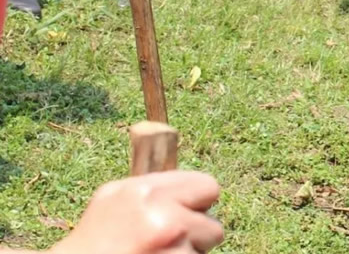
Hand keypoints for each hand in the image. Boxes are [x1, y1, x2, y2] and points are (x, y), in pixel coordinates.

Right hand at [50, 171, 221, 253]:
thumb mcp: (114, 197)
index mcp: (149, 193)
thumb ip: (151, 181)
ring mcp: (171, 250)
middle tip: (171, 240)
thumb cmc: (94, 238)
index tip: (190, 210)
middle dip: (197, 234)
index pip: (208, 188)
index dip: (199, 201)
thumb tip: (172, 146)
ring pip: (203, 253)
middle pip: (213, 226)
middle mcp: (165, 220)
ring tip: (157, 253)